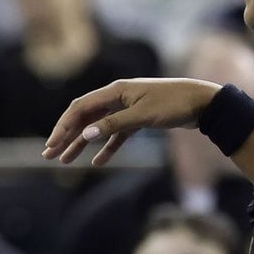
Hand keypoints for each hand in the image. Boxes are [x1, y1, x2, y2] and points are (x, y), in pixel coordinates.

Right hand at [42, 78, 221, 165]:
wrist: (203, 103)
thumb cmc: (174, 104)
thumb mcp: (142, 115)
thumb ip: (112, 125)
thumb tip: (85, 135)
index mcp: (115, 91)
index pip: (80, 108)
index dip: (63, 126)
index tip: (52, 144)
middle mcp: (117, 97)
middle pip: (84, 118)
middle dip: (66, 136)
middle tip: (49, 154)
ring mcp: (127, 108)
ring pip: (97, 128)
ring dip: (81, 144)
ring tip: (66, 160)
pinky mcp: (138, 120)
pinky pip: (116, 135)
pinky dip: (106, 148)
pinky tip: (97, 162)